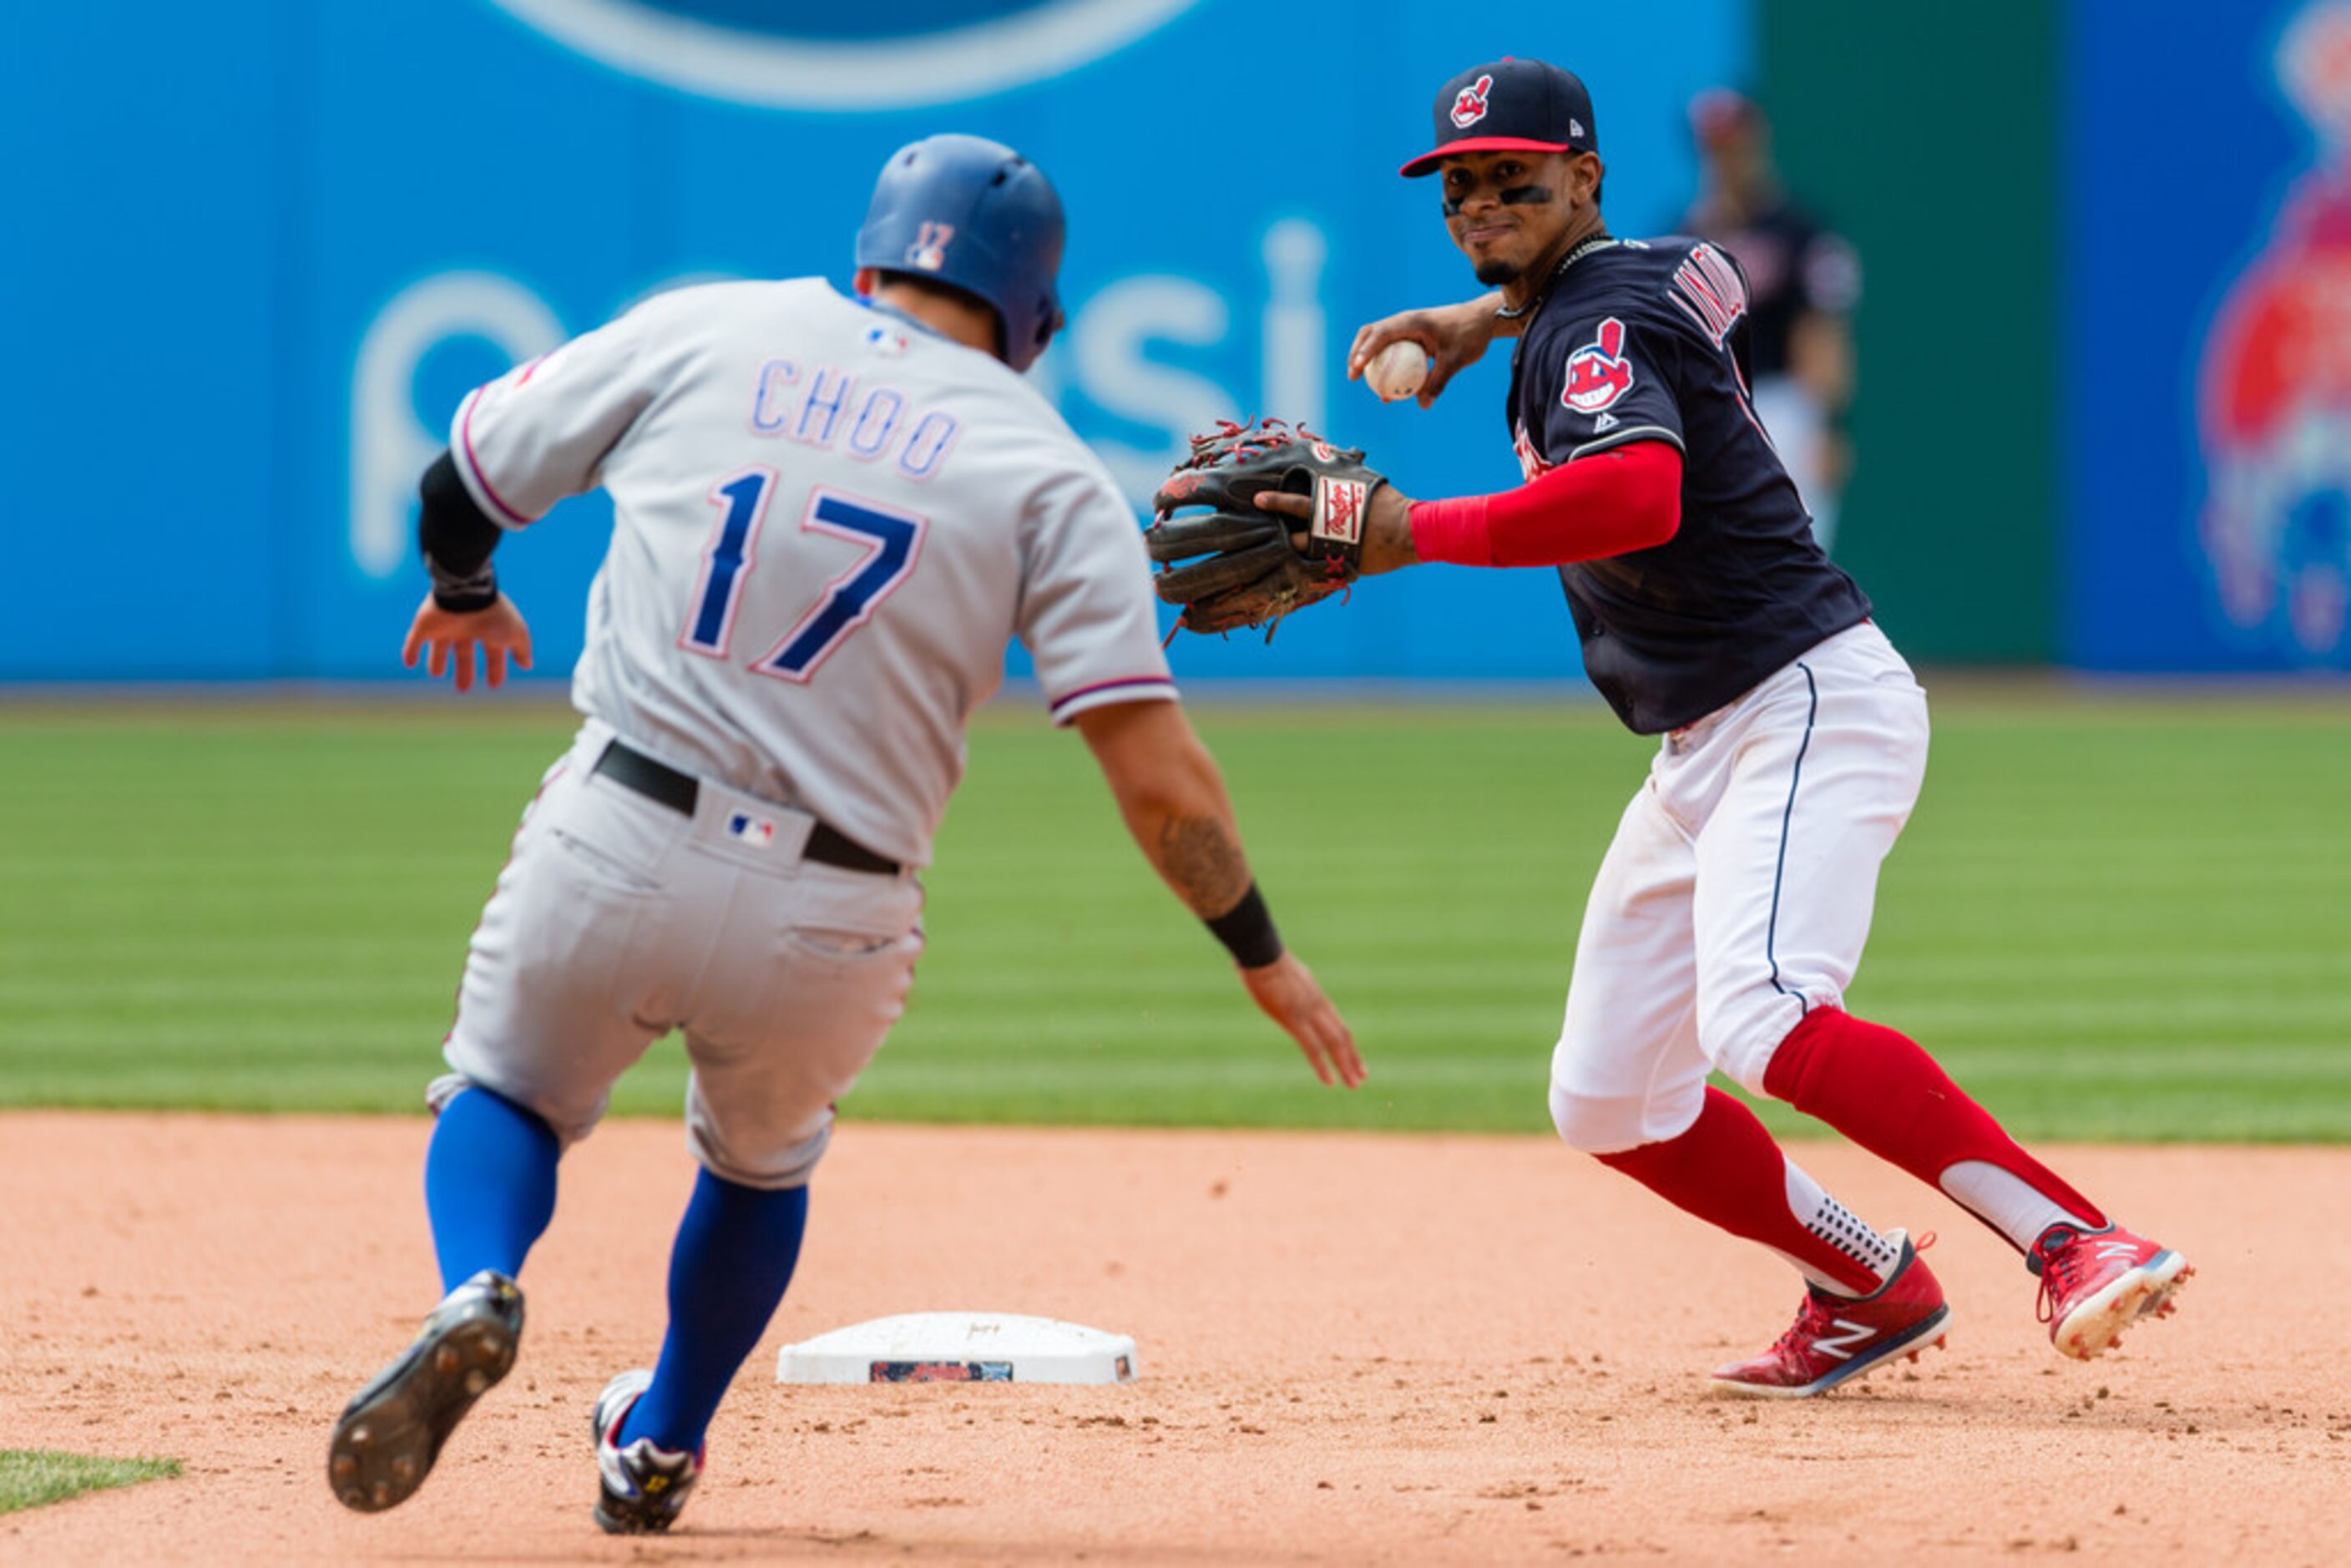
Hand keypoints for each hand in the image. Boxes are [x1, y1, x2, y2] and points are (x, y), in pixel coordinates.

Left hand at [401, 593, 533, 691]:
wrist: (465, 594)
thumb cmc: (493, 615)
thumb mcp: (515, 633)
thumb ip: (522, 648)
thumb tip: (527, 665)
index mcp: (487, 630)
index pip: (492, 653)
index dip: (494, 668)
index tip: (494, 684)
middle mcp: (466, 629)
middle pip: (464, 653)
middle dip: (464, 670)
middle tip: (462, 689)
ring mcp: (444, 627)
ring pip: (440, 647)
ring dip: (437, 660)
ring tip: (436, 673)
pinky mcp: (425, 625)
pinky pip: (415, 639)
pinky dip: (411, 650)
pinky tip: (409, 663)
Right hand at [1239, 951, 1364, 1088]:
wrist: (1261, 951)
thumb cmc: (1263, 957)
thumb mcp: (1282, 972)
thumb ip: (1287, 983)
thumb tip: (1279, 981)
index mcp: (1315, 995)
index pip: (1337, 1023)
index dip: (1347, 1042)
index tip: (1355, 1058)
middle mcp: (1318, 1005)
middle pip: (1342, 1035)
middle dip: (1352, 1058)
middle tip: (1361, 1077)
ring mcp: (1308, 1013)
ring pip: (1335, 1043)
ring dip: (1345, 1065)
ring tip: (1353, 1084)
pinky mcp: (1295, 1019)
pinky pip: (1313, 1048)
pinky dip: (1323, 1066)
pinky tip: (1329, 1081)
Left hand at [1252, 482, 1418, 574]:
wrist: (1410, 531)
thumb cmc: (1389, 503)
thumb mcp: (1365, 482)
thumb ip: (1345, 476)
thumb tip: (1332, 456)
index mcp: (1331, 506)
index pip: (1296, 503)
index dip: (1276, 501)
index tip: (1257, 499)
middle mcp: (1328, 529)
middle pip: (1294, 534)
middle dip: (1276, 530)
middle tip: (1260, 531)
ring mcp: (1334, 550)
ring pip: (1304, 553)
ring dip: (1293, 550)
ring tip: (1277, 549)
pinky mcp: (1343, 565)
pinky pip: (1320, 567)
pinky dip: (1311, 564)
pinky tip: (1299, 565)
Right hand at [1346, 296, 1504, 408]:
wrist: (1482, 320)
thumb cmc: (1469, 335)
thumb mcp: (1455, 360)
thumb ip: (1437, 382)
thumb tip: (1422, 405)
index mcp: (1412, 321)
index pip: (1380, 334)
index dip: (1365, 351)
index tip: (1357, 370)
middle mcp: (1405, 321)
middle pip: (1370, 334)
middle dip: (1357, 354)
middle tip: (1353, 377)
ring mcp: (1407, 327)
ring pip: (1378, 340)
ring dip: (1368, 358)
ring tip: (1366, 383)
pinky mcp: (1412, 334)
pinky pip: (1392, 348)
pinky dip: (1385, 363)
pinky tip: (1388, 387)